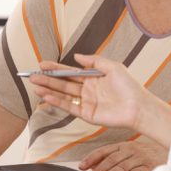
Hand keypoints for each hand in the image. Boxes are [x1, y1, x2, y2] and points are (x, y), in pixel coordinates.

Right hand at [30, 54, 153, 130]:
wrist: (138, 106)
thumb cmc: (128, 86)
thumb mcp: (112, 67)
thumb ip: (94, 61)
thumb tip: (77, 56)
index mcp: (92, 78)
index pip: (70, 72)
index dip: (56, 68)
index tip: (42, 64)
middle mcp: (87, 90)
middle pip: (63, 84)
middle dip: (48, 79)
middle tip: (32, 75)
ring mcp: (86, 102)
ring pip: (63, 95)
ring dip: (49, 91)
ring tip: (35, 85)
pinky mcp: (86, 114)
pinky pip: (69, 107)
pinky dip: (57, 102)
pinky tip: (47, 97)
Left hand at [80, 141, 167, 170]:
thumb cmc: (147, 155)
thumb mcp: (129, 153)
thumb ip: (112, 157)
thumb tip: (92, 165)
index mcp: (125, 145)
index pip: (105, 150)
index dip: (92, 158)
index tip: (82, 166)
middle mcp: (132, 150)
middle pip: (111, 159)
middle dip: (99, 169)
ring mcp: (141, 158)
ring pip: (121, 166)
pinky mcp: (149, 167)